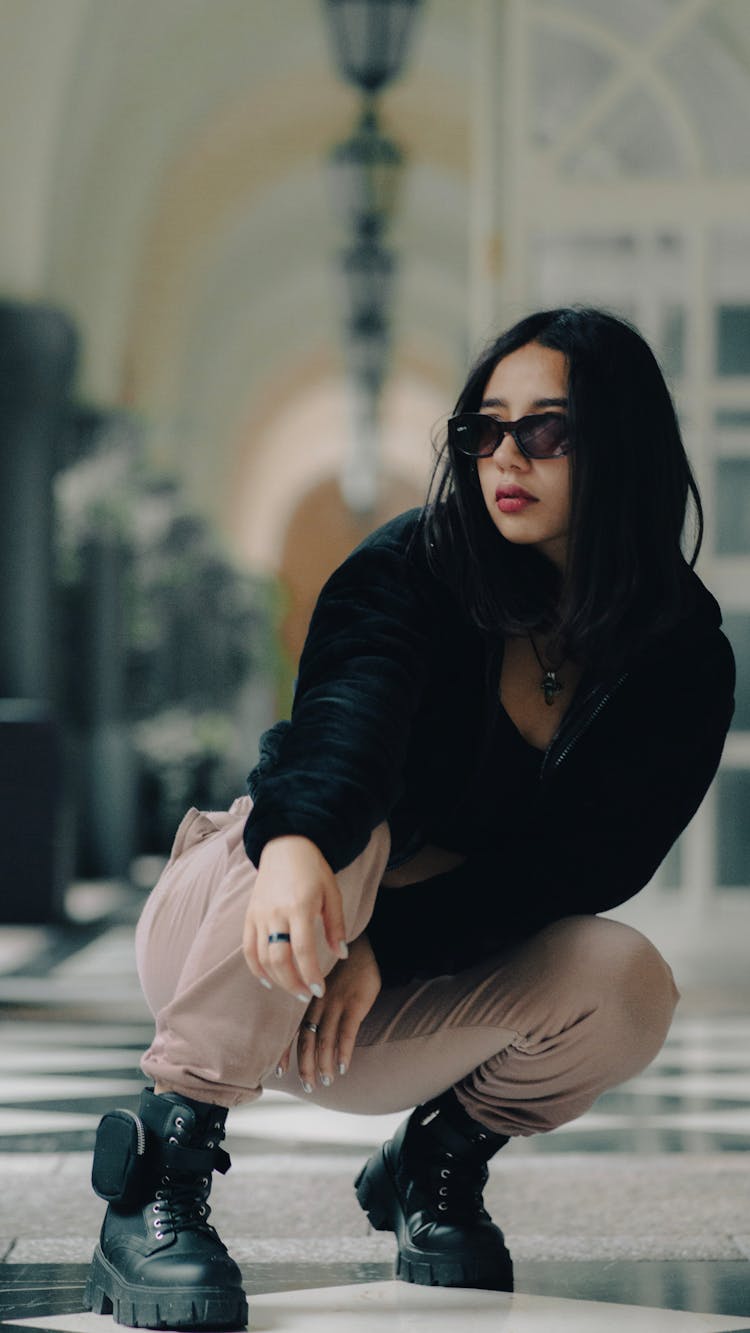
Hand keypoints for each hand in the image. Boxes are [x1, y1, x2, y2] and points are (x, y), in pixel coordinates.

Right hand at [242, 835, 347, 1001]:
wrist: (285, 845)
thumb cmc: (313, 870)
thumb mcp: (332, 893)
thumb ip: (336, 926)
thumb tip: (341, 954)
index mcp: (299, 906)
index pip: (303, 951)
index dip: (311, 975)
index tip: (319, 990)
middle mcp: (276, 913)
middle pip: (279, 959)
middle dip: (293, 983)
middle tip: (306, 995)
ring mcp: (259, 915)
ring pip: (262, 957)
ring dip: (277, 979)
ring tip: (292, 989)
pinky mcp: (249, 915)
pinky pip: (248, 948)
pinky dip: (256, 967)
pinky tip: (268, 980)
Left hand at [276, 933, 381, 1088]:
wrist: (365, 944)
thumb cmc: (340, 965)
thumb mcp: (319, 979)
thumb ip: (310, 1001)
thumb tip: (303, 1027)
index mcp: (305, 996)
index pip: (288, 1029)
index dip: (284, 1052)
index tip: (280, 1072)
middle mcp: (316, 1001)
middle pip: (306, 1039)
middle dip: (306, 1065)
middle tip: (308, 1085)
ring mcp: (335, 1003)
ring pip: (325, 1040)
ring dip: (325, 1063)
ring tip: (326, 1080)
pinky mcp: (355, 1004)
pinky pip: (347, 1033)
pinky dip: (343, 1052)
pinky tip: (343, 1067)